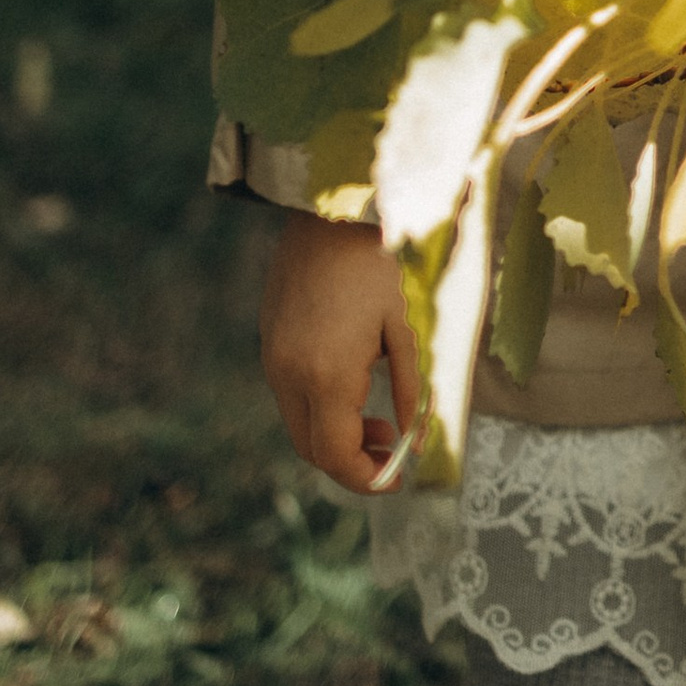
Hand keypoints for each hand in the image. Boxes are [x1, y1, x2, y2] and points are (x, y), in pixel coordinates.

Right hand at [259, 208, 422, 490]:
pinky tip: (354, 381)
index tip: (397, 478)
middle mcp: (287, 373)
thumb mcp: (407, 329)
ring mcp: (272, 357)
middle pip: (312, 448)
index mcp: (324, 375)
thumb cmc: (380, 264)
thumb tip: (417, 442)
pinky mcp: (269, 339)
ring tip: (379, 417)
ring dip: (336, 433)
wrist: (332, 208)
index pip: (334, 456)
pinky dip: (321, 406)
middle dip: (351, 460)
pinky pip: (290, 392)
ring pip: (299, 422)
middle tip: (392, 446)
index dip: (366, 478)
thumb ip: (412, 390)